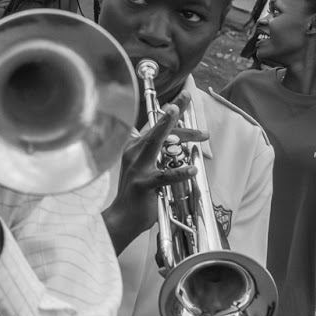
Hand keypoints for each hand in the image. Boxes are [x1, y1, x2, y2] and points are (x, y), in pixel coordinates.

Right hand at [101, 98, 203, 253]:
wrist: (122, 218)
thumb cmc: (136, 194)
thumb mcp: (145, 168)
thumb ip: (159, 154)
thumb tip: (179, 142)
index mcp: (134, 147)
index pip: (155, 126)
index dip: (170, 111)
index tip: (184, 97)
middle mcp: (133, 152)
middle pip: (157, 130)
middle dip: (174, 113)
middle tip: (188, 98)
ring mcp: (137, 168)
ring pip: (156, 144)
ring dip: (174, 133)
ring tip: (192, 129)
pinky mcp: (143, 185)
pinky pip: (164, 176)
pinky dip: (180, 172)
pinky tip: (193, 169)